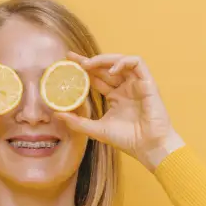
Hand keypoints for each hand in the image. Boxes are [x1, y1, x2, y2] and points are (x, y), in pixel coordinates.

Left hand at [56, 52, 183, 169]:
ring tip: (88, 64)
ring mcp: (136, 84)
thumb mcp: (96, 129)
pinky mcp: (148, 82)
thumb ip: (77, 122)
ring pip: (121, 61)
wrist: (148, 147)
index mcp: (115, 97)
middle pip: (106, 67)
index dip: (83, 70)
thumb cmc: (127, 140)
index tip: (67, 64)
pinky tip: (111, 70)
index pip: (97, 78)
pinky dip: (124, 62)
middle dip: (89, 61)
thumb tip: (56, 114)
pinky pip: (137, 63)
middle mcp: (125, 88)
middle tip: (71, 58)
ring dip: (104, 59)